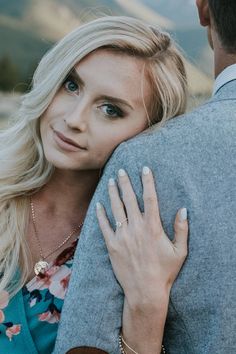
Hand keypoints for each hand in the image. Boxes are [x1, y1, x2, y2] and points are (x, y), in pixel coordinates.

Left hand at [96, 166, 187, 306]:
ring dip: (113, 193)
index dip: (147, 181)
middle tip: (121, 170)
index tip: (144, 168)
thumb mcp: (180, 252)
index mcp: (153, 227)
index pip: (150, 198)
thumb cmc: (164, 272)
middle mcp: (136, 228)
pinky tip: (98, 204)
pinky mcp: (111, 245)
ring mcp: (122, 236)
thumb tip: (183, 210)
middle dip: (125, 182)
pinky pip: (104, 226)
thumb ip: (182, 229)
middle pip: (130, 199)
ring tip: (110, 181)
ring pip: (116, 209)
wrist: (145, 292)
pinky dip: (100, 214)